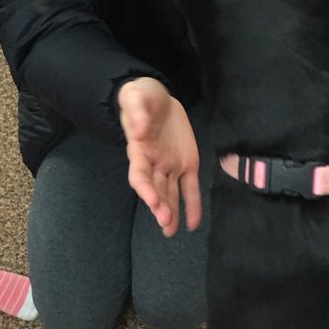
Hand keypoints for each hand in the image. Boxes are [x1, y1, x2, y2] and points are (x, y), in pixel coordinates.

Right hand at [117, 77, 201, 237]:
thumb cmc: (142, 96)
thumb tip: (140, 132)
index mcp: (139, 150)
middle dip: (159, 205)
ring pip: (170, 193)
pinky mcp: (187, 163)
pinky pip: (190, 187)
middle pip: (155, 188)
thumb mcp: (135, 97)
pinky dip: (192, 205)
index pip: (140, 175)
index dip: (145, 189)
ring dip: (171, 211)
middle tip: (165, 222)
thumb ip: (136, 112)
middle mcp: (153, 163)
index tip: (151, 201)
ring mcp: (170, 165)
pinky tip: (192, 223)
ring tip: (171, 231)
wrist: (157, 97)